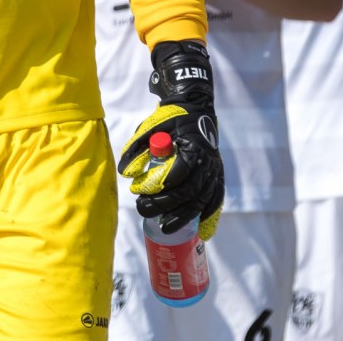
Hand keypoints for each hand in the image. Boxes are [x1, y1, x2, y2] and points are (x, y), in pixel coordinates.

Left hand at [117, 40, 223, 239]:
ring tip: (164, 228)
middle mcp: (209, 163)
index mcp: (194, 148)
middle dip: (165, 204)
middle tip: (142, 208)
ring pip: (201, 201)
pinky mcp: (216, 179)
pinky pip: (214, 202)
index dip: (159, 185)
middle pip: (189, 192)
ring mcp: (215, 172)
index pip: (179, 173)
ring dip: (183, 217)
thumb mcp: (150, 128)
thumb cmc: (171, 120)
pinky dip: (207, 217)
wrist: (196, 111)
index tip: (138, 190)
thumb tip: (126, 173)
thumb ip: (137, 148)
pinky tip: (200, 232)